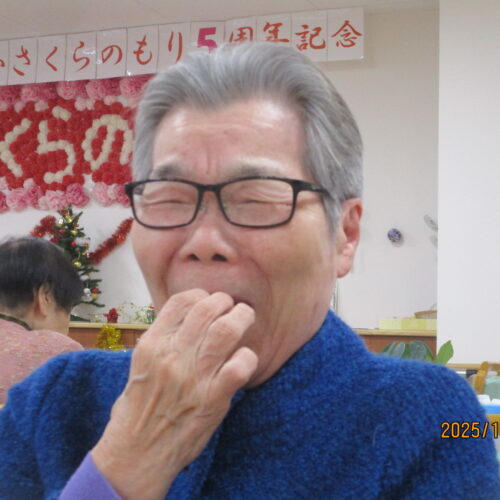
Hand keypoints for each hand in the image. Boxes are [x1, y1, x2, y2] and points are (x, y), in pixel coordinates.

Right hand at [92, 289, 257, 499]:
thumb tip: (188, 317)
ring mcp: (194, 377)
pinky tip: (244, 359)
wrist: (136, 454)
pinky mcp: (213, 399)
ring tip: (245, 318)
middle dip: (225, 302)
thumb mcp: (140, 366)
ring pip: (226, 330)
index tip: (209, 301)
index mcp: (152, 344)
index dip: (201, 295)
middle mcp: (172, 355)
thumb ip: (162, 340)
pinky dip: (248, 357)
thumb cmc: (138, 408)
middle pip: (207, 309)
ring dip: (241, 318)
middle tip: (232, 307)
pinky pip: (240, 365)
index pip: (181, 302)